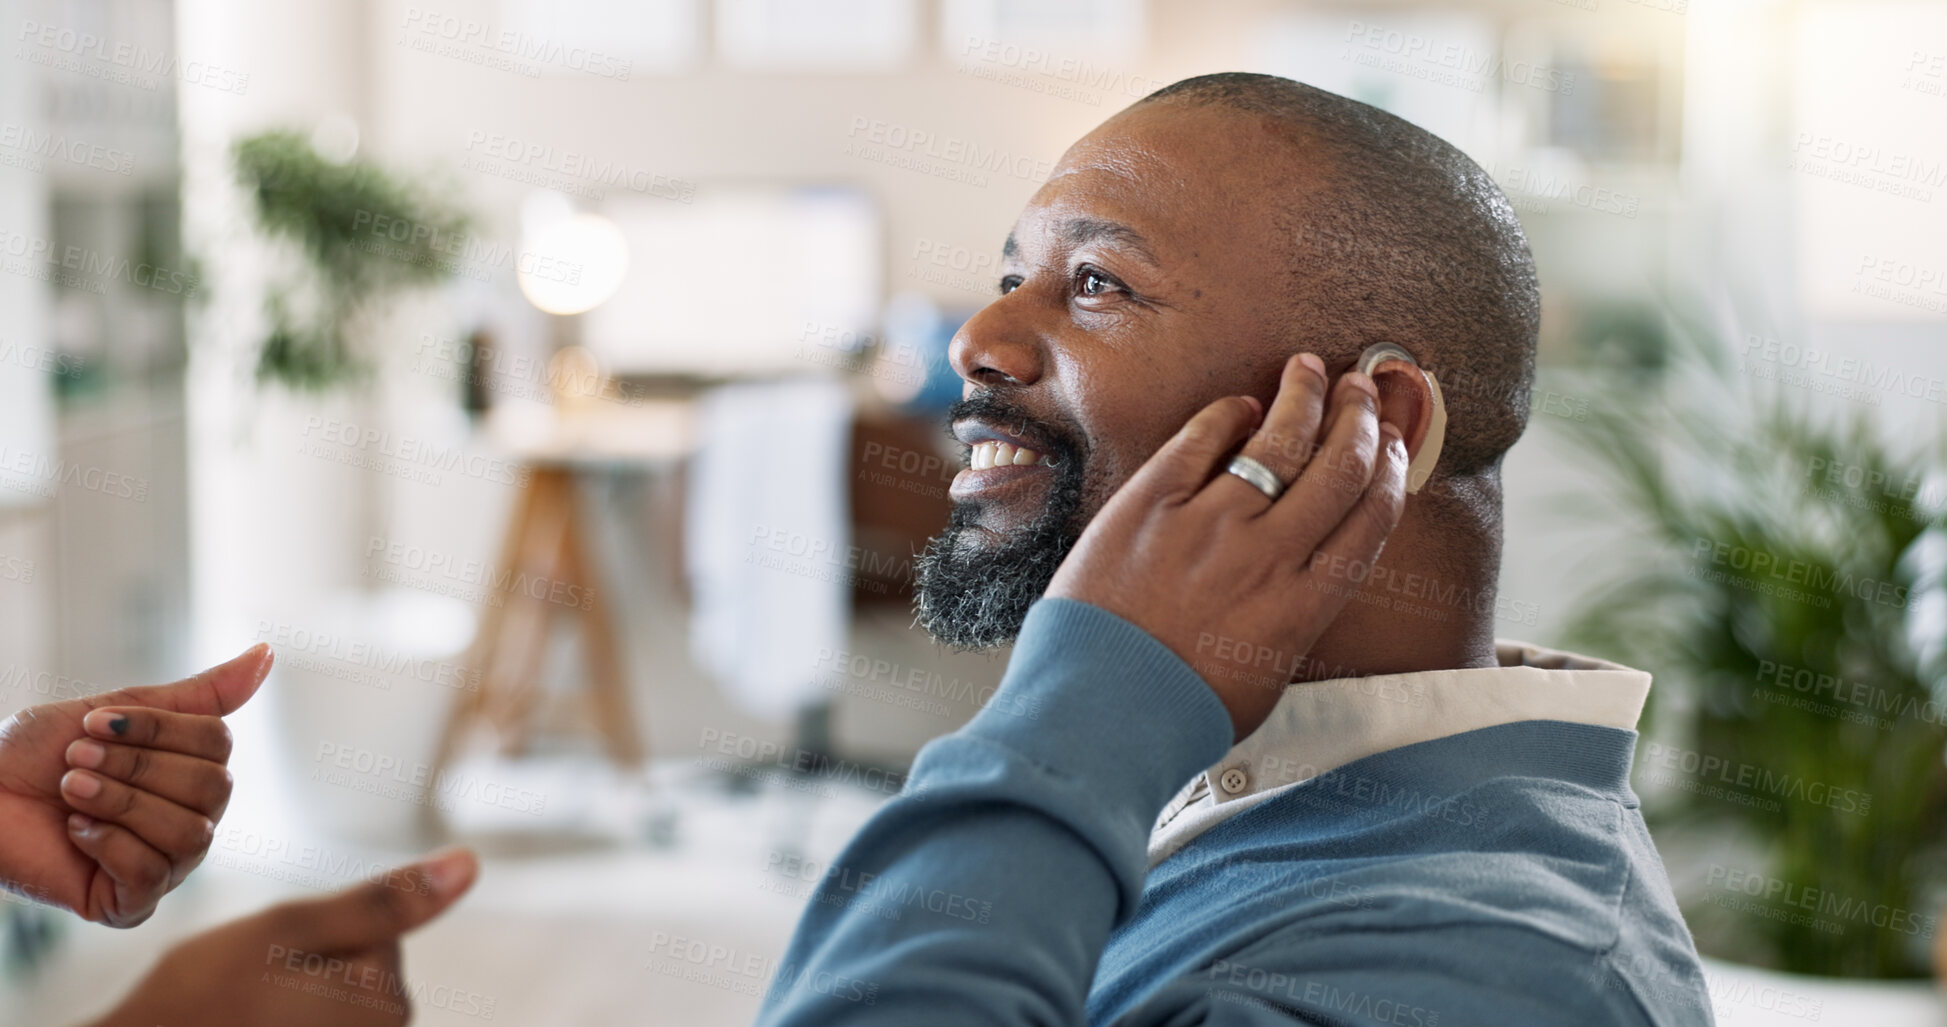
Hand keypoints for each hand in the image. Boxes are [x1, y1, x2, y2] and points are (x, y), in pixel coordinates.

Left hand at [0, 645, 272, 925]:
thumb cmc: (34, 756)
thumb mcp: (117, 709)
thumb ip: (199, 693)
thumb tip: (269, 652)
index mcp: (191, 775)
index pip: (219, 746)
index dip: (158, 730)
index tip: (94, 722)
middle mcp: (191, 821)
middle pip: (212, 789)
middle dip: (135, 767)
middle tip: (77, 759)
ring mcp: (166, 866)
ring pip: (189, 834)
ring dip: (119, 803)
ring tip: (72, 790)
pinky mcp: (130, 905)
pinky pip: (151, 874)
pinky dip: (107, 845)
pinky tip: (75, 832)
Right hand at [88, 847, 479, 1026]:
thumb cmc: (204, 997)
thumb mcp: (290, 928)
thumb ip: (385, 898)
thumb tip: (470, 864)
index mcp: (387, 1001)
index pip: (381, 929)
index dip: (321, 930)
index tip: (275, 958)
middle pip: (366, 967)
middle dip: (312, 966)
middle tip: (255, 986)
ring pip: (338, 997)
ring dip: (297, 996)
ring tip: (249, 1013)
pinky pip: (318, 1018)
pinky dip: (288, 1017)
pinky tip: (254, 1024)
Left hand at [1046, 353, 1407, 740]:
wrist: (1098, 713)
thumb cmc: (1176, 711)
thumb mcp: (1265, 681)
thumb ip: (1293, 623)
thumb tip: (1303, 591)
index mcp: (1306, 603)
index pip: (1371, 517)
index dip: (1389, 469)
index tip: (1391, 442)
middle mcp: (1269, 554)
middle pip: (1338, 467)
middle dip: (1359, 418)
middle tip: (1360, 388)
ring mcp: (1210, 522)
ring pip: (1279, 440)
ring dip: (1304, 397)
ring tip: (1311, 370)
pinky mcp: (1152, 502)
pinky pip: (1202, 438)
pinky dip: (1228, 414)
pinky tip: (1239, 404)